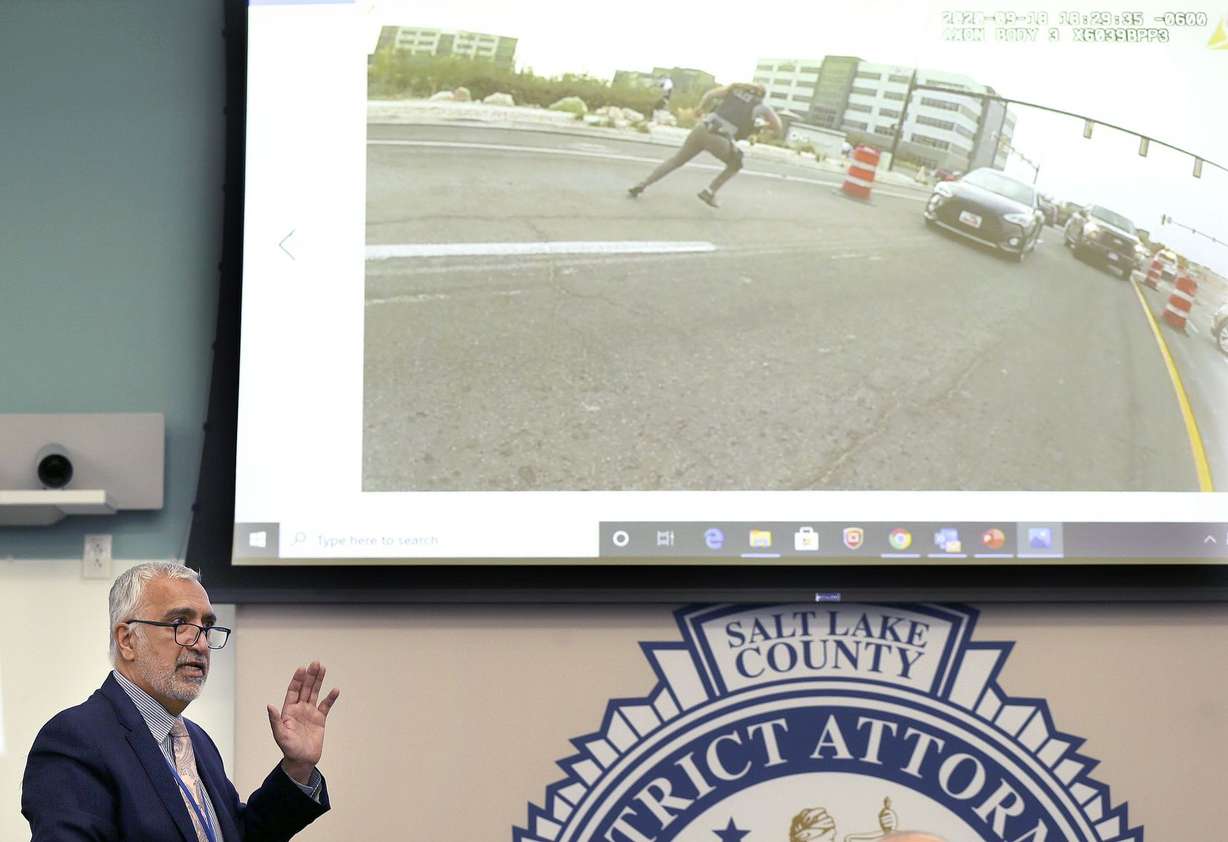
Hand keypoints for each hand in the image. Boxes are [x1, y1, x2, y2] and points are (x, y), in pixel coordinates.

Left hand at [267, 661, 339, 784]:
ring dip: (319, 681)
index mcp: (289, 711)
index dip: (297, 680)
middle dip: (310, 676)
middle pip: (305, 688)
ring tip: (323, 668)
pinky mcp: (320, 719)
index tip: (302, 669)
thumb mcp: (280, 735)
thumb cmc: (289, 749)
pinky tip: (335, 690)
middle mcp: (300, 709)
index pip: (293, 691)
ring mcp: (310, 713)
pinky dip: (331, 698)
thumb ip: (275, 720)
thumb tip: (269, 706)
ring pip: (315, 693)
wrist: (302, 760)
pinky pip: (326, 706)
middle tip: (315, 663)